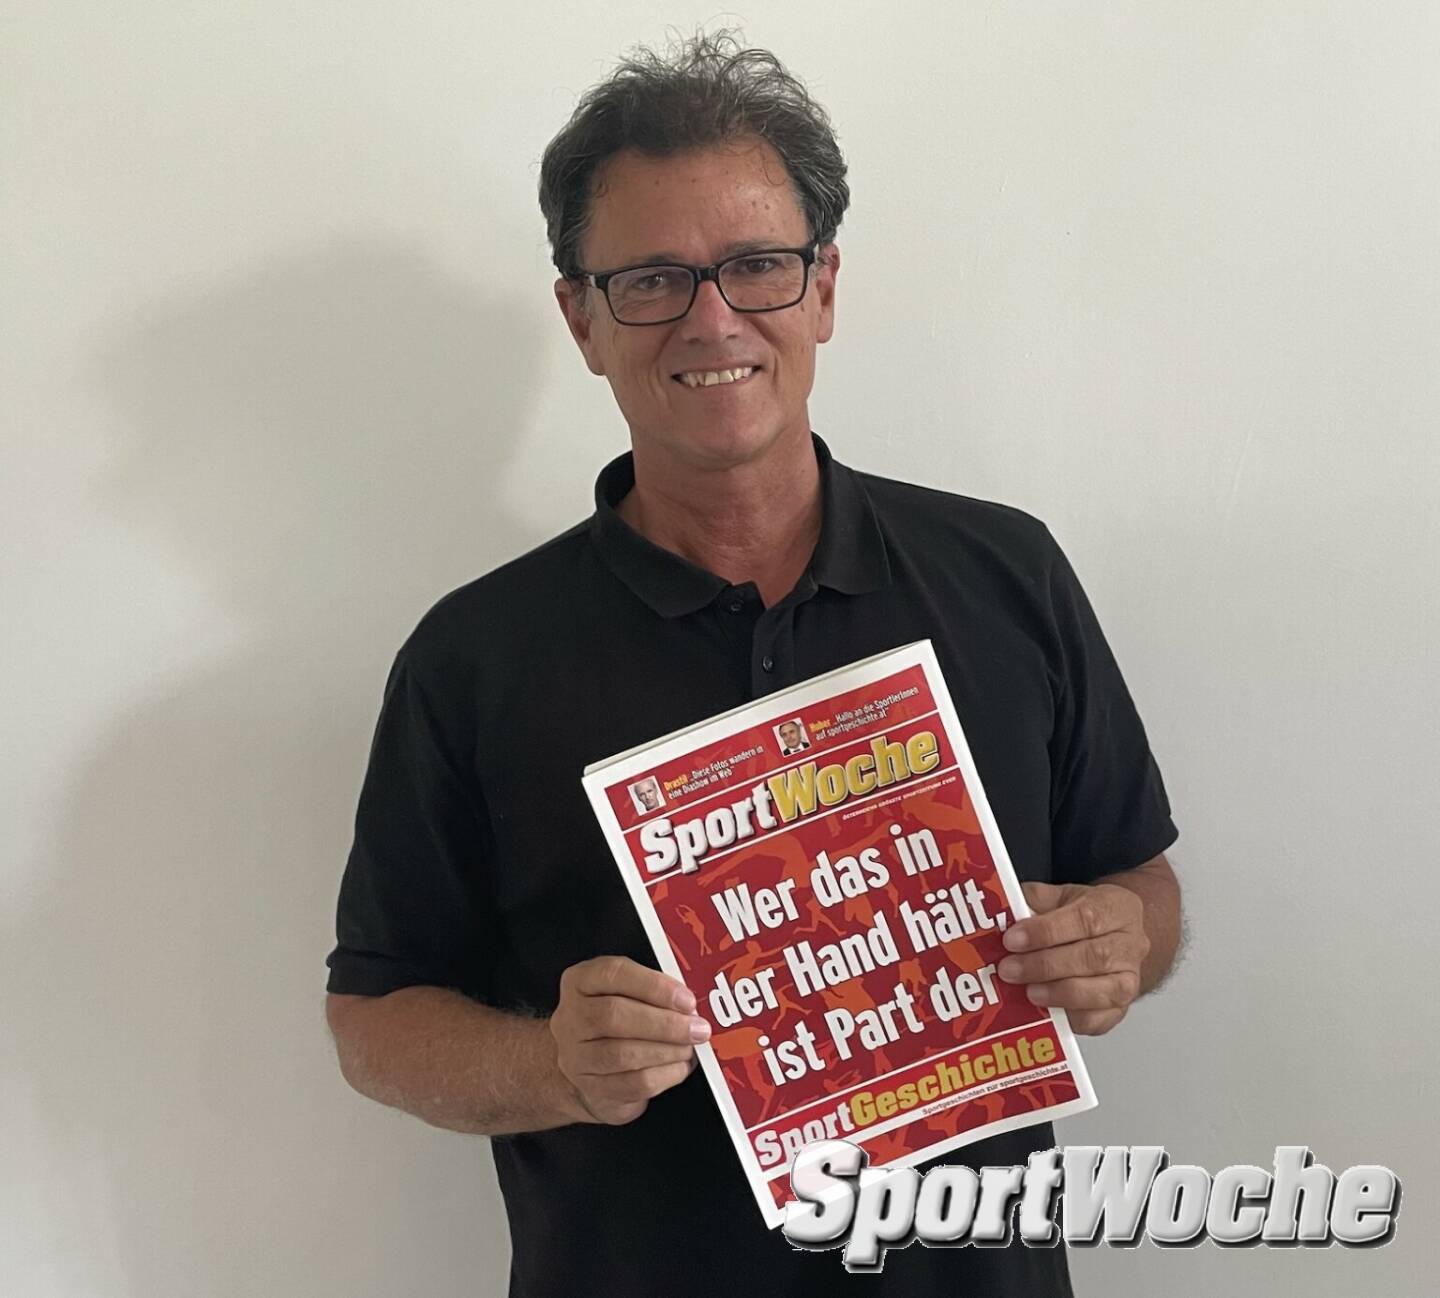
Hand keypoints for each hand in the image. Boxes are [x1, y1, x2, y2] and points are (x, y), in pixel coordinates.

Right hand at [549, 955, 708, 1124]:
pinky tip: (679, 1066)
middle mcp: (572, 1018)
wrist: (586, 1068)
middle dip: (664, 1023)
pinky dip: (665, 1075)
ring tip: (689, 1047)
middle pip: (614, 1016)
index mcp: (580, 982)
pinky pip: (634, 1083)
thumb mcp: (626, 992)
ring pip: (623, 1054)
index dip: (654, 986)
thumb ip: (653, 989)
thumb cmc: (616, 1021)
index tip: (686, 999)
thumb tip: (688, 1003)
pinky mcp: (594, 1089)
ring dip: (667, 1051)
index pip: (613, 974)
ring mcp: (578, 1057)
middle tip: (697, 1027)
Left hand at [996, 882, 1149, 1034]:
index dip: (1046, 931)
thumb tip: (1004, 911)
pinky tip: (1046, 1010)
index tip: (1013, 939)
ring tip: (1026, 991)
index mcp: (1116, 908)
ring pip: (1101, 992)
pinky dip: (1070, 1017)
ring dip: (1058, 993)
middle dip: (1044, 966)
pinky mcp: (1120, 1009)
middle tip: (1009, 969)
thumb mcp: (1061, 896)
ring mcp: (1129, 979)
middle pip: (1093, 958)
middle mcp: (1129, 944)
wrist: (1113, 937)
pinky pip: (1098, 1020)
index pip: (1084, 918)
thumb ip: (1035, 900)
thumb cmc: (1086, 917)